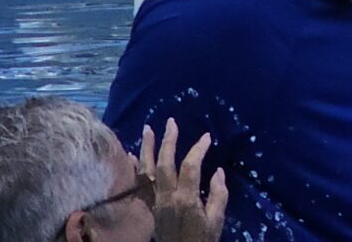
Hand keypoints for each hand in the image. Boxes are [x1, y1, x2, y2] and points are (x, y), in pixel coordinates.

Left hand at [144, 120, 226, 241]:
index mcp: (186, 199)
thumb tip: (218, 172)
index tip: (207, 137)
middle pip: (164, 164)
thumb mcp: (216, 220)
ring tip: (148, 129)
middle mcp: (167, 198)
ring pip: (148, 172)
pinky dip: (136, 168)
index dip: (198, 149)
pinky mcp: (151, 208)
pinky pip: (141, 184)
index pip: (190, 166)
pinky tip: (133, 156)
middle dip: (168, 141)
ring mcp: (156, 203)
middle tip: (171, 122)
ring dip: (148, 149)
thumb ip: (218, 195)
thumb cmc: (202, 240)